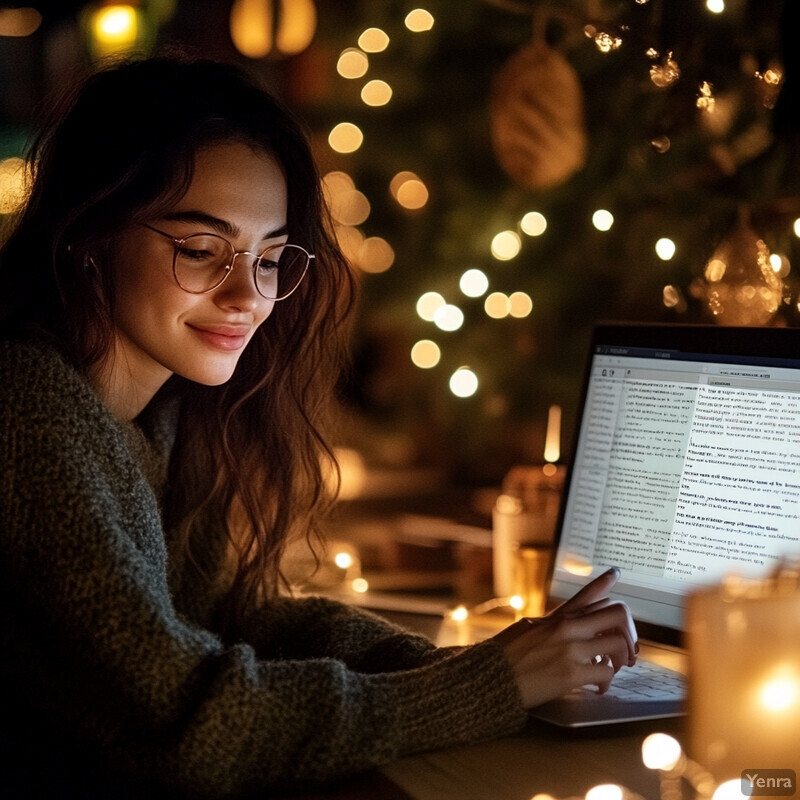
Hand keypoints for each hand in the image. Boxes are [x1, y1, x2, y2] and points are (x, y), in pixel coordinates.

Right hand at [492, 567, 637, 707]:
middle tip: (628, 648)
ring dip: (622, 658)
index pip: (586, 594)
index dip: (604, 582)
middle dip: (629, 632)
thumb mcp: (527, 627)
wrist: (489, 676)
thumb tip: (566, 623)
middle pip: (617, 614)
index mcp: (556, 617)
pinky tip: (599, 686)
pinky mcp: (571, 674)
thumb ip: (551, 623)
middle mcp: (567, 627)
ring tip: (614, 668)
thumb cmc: (505, 655)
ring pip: (619, 643)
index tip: (615, 574)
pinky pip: (606, 672)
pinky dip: (607, 681)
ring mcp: (571, 649)